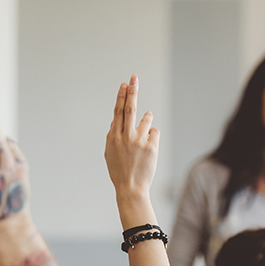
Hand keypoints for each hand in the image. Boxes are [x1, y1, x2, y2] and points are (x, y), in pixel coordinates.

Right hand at [105, 74, 159, 200]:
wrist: (131, 188)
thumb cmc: (119, 170)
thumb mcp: (110, 153)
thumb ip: (112, 136)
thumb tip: (115, 120)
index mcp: (114, 137)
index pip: (118, 111)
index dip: (121, 96)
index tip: (125, 84)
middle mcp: (126, 136)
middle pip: (130, 108)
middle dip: (132, 91)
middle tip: (134, 77)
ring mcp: (139, 141)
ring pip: (147, 118)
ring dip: (147, 120)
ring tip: (143, 132)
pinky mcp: (151, 147)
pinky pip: (155, 132)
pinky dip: (152, 136)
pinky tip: (148, 147)